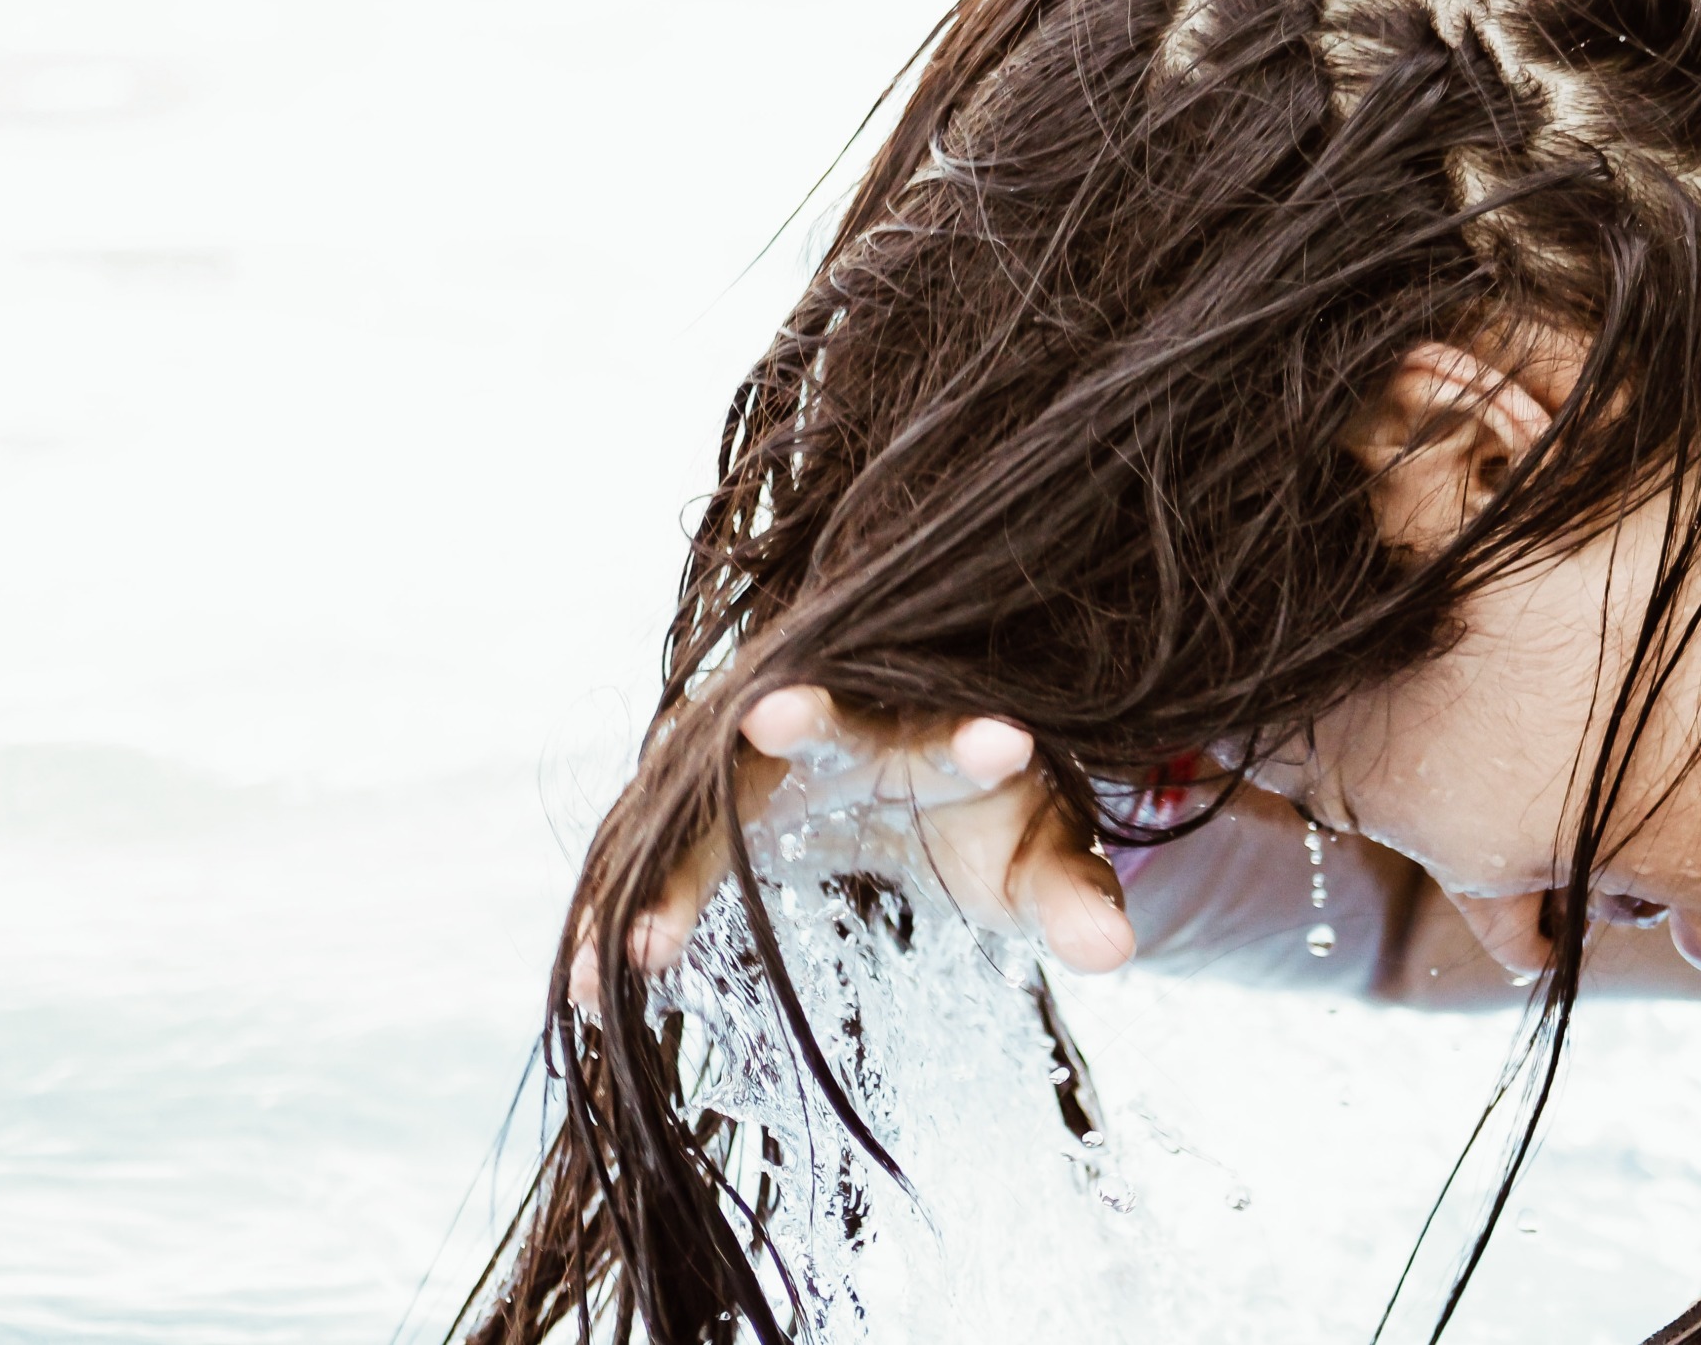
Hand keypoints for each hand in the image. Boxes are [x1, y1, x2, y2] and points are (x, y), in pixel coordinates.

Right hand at [569, 687, 1134, 1003]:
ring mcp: (760, 758)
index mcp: (934, 731)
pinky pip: (659, 852)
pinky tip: (584, 988)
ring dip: (666, 869)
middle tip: (770, 720)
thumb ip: (1076, 899)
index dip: (976, 741)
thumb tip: (1116, 952)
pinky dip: (623, 913)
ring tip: (629, 954)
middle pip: (811, 712)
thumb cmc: (992, 819)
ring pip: (708, 794)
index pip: (954, 728)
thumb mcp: (1042, 863)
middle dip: (796, 719)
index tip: (1002, 747)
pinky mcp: (708, 801)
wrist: (918, 778)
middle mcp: (840, 724)